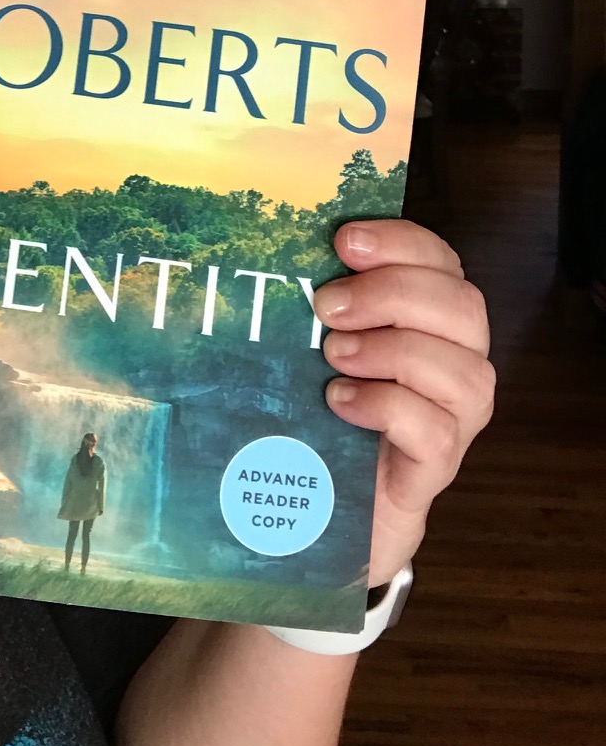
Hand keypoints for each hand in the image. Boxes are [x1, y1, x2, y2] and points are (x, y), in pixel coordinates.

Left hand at [314, 220, 493, 584]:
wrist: (325, 505)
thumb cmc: (320, 410)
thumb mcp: (315, 345)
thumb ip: (321, 304)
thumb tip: (281, 253)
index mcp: (432, 318)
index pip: (441, 262)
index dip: (401, 242)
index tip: (344, 240)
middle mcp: (458, 363)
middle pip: (464, 307)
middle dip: (393, 293)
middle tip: (326, 306)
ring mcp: (456, 419)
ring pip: (463, 370)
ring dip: (393, 351)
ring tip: (334, 356)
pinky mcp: (437, 468)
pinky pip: (437, 431)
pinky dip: (386, 408)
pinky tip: (339, 402)